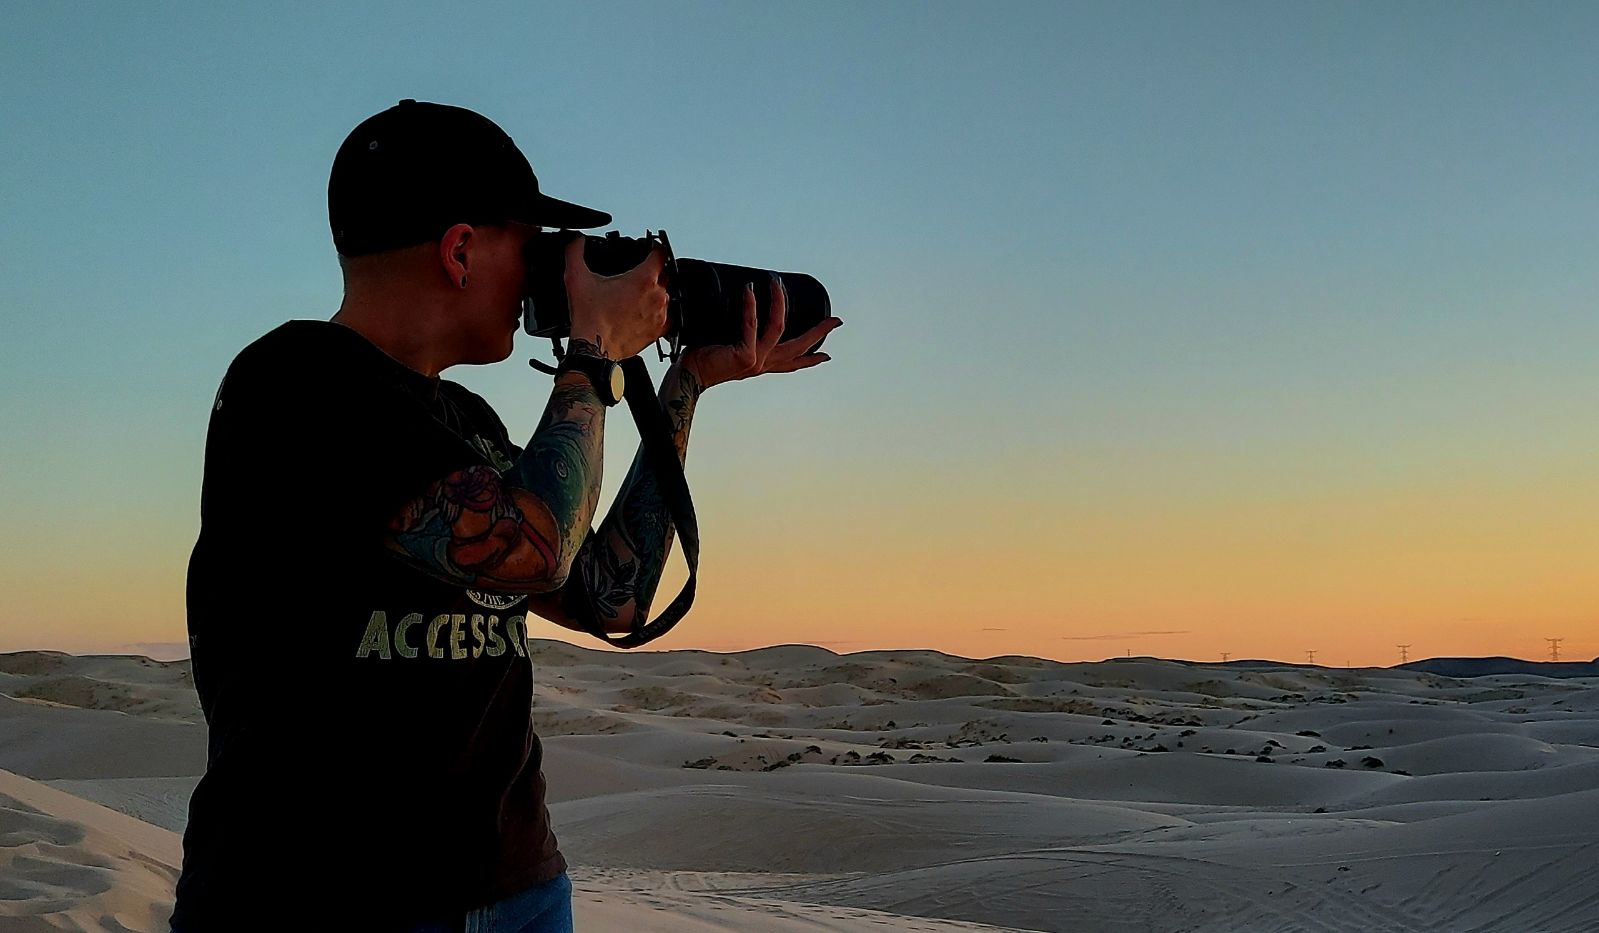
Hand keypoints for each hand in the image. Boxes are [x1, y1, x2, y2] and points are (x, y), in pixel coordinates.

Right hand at [563, 234, 669, 359]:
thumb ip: (575, 252)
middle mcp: (657, 296)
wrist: (594, 348)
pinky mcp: (660, 330)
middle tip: (635, 276)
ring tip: (635, 296)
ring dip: (654, 292)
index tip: (649, 249)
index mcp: (643, 279)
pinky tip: (642, 311)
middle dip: (652, 271)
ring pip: (666, 295)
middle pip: (664, 274)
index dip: (654, 248)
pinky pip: (667, 315)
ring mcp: (661, 314)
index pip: (660, 253)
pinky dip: (657, 312)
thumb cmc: (590, 318)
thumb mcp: (576, 278)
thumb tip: (576, 239)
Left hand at [678, 274, 841, 390]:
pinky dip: (752, 306)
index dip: (810, 359)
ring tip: (777, 282)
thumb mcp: (726, 347)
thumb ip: (736, 334)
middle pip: (798, 347)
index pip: (791, 363)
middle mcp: (762, 365)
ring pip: (779, 329)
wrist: (686, 376)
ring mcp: (755, 362)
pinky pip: (751, 326)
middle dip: (818, 333)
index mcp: (760, 365)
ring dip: (780, 303)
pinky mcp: (744, 357)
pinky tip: (751, 291)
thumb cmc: (699, 359)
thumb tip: (735, 309)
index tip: (827, 355)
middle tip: (836, 321)